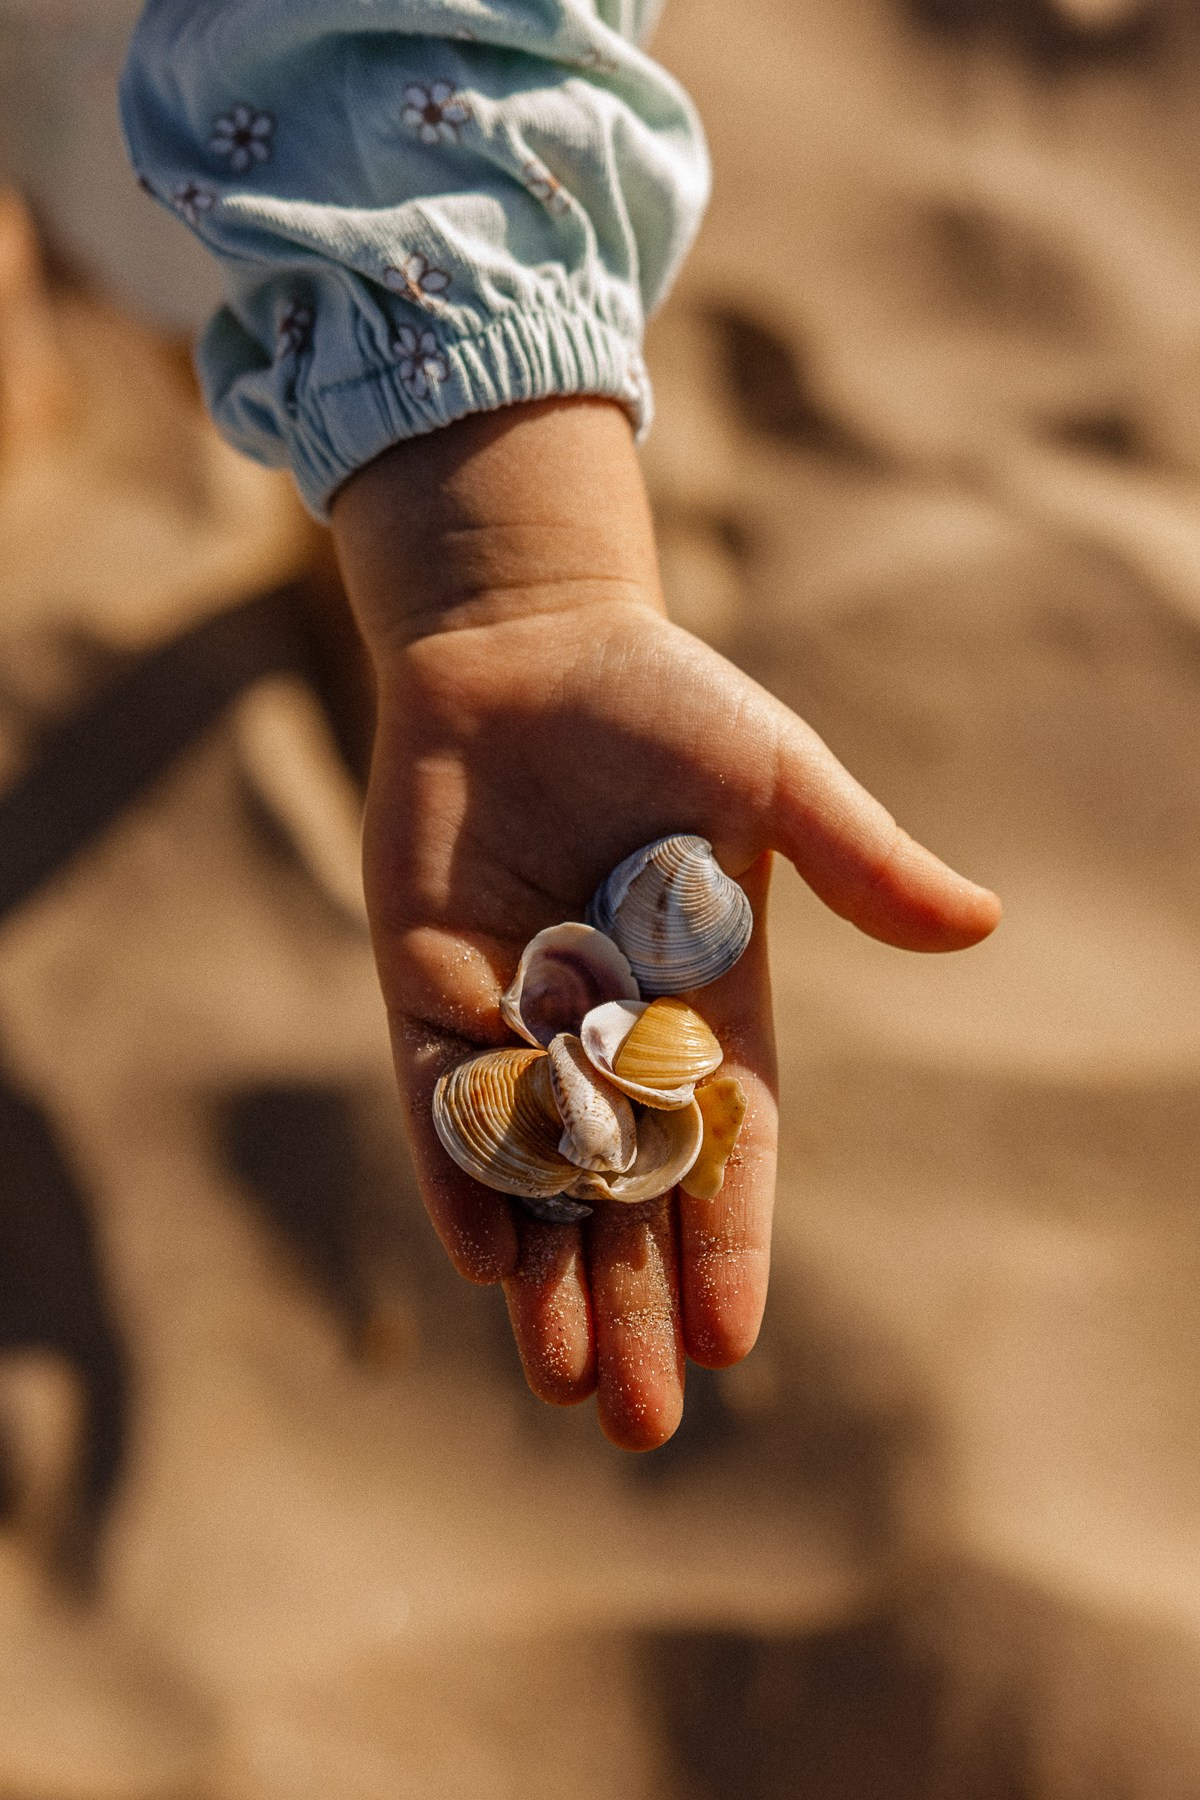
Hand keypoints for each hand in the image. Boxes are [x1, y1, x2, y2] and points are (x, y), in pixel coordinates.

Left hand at [331, 400, 999, 1449]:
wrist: (525, 646)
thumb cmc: (663, 703)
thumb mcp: (773, 776)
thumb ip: (855, 856)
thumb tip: (977, 925)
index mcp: (711, 1000)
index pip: (728, 1145)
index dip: (732, 1240)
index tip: (735, 1341)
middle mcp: (614, 1031)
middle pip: (631, 1194)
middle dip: (637, 1301)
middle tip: (642, 1426)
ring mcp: (517, 1017)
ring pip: (535, 1175)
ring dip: (548, 1279)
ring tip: (568, 1387)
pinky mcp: (427, 988)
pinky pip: (440, 1103)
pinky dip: (459, 1178)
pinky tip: (480, 1263)